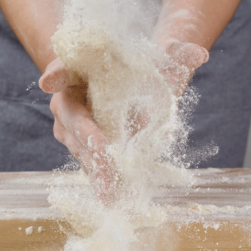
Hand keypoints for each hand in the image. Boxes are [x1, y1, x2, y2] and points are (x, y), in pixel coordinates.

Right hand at [38, 41, 207, 202]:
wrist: (139, 88)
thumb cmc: (144, 66)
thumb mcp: (162, 58)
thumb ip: (178, 53)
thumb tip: (199, 54)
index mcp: (81, 64)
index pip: (62, 64)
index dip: (56, 73)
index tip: (50, 82)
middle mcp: (69, 95)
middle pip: (70, 115)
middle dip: (86, 137)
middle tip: (103, 154)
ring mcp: (72, 124)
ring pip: (78, 146)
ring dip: (94, 167)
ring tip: (110, 189)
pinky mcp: (83, 147)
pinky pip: (88, 163)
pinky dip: (101, 179)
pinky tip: (113, 197)